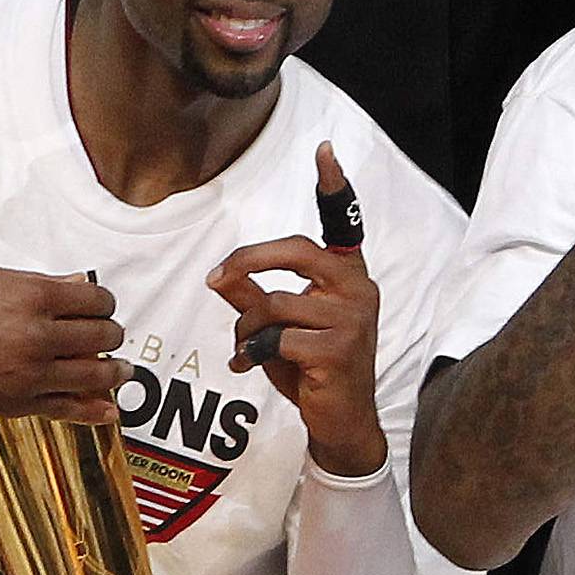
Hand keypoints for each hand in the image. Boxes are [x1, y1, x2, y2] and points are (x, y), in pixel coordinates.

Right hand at [0, 264, 129, 423]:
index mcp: (33, 296)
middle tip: (110, 337)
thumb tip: (80, 281)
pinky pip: (68, 409)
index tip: (102, 308)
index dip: (105, 304)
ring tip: (122, 371)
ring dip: (115, 372)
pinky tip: (109, 410)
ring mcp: (30, 372)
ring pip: (95, 374)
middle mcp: (38, 334)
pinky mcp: (19, 403)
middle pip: (104, 335)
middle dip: (112, 335)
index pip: (96, 299)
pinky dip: (94, 411)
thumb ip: (39, 282)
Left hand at [207, 144, 386, 477]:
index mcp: (349, 276)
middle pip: (296, 251)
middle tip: (216, 277)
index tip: (325, 150)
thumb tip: (223, 278)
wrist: (342, 424)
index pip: (344, 223)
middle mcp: (357, 290)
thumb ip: (254, 299)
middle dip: (248, 260)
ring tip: (243, 349)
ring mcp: (351, 319)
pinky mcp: (337, 349)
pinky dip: (252, 352)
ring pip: (275, 302)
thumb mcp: (280, 331)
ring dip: (246, 327)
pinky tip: (250, 365)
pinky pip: (276, 337)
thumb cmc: (314, 372)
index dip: (335, 186)